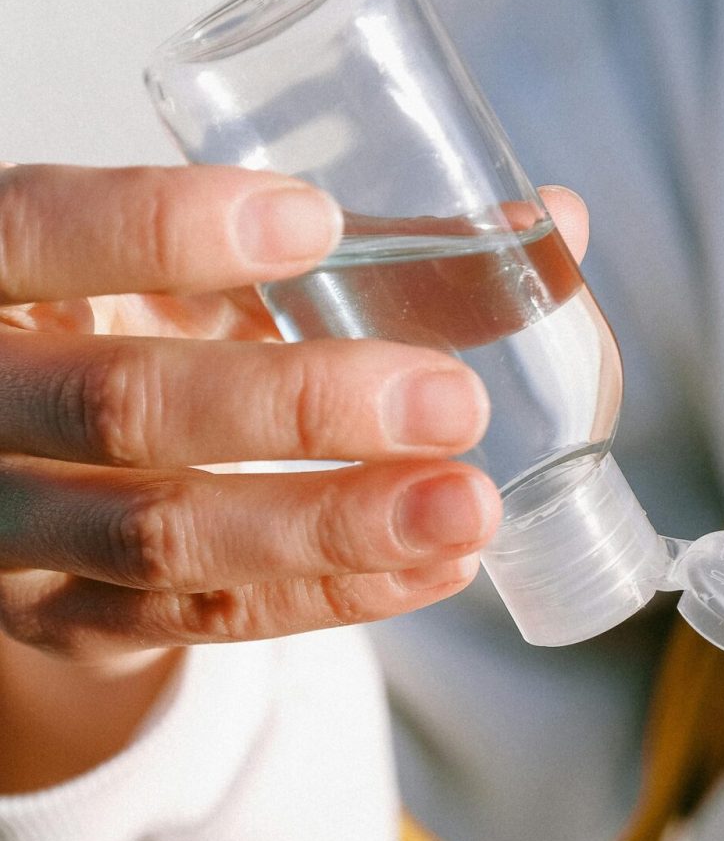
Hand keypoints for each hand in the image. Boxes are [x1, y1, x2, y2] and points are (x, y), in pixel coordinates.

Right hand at [0, 165, 583, 781]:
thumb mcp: (171, 263)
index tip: (315, 222)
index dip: (160, 227)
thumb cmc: (118, 321)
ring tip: (467, 505)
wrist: (15, 466)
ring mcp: (13, 532)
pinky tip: (436, 567)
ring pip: (162, 534)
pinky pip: (205, 616)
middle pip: (118, 407)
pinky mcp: (70, 620)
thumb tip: (553, 219)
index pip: (37, 237)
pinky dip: (332, 595)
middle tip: (445, 397)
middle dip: (292, 405)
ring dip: (330, 525)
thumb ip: (320, 241)